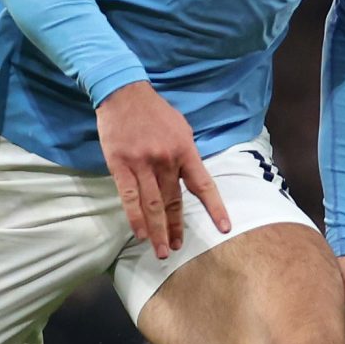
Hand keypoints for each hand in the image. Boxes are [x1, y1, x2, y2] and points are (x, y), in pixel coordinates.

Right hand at [95, 81, 230, 258]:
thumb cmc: (154, 111)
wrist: (123, 93)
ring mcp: (142, 164)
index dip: (215, 208)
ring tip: (162, 250)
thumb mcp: (181, 128)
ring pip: (152, 205)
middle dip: (176, 227)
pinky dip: (135, 218)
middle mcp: (166, 160)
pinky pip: (129, 198)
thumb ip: (187, 154)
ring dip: (158, 230)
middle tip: (177, 247)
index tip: (224, 227)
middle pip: (173, 201)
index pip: (203, 185)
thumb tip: (190, 177)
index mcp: (185, 150)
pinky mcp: (120, 165)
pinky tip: (140, 233)